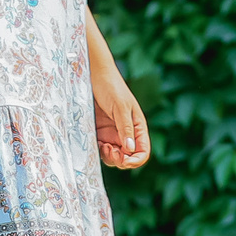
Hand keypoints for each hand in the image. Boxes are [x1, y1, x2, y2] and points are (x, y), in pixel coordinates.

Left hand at [91, 54, 150, 169]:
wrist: (93, 75)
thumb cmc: (111, 86)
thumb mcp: (121, 107)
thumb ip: (125, 128)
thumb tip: (130, 149)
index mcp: (138, 127)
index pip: (143, 151)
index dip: (136, 160)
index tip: (125, 161)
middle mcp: (126, 133)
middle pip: (128, 157)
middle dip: (120, 160)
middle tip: (110, 151)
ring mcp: (112, 133)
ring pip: (114, 156)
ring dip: (109, 157)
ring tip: (103, 146)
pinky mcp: (99, 132)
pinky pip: (101, 149)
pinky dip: (99, 151)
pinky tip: (97, 143)